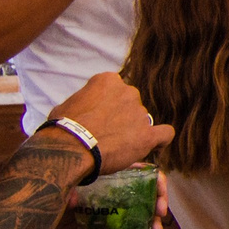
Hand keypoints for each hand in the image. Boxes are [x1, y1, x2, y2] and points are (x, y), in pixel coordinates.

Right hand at [50, 71, 173, 171]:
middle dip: (121, 117)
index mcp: (109, 80)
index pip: (115, 90)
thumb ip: (85, 101)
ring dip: (133, 131)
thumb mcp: (69, 104)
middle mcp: (128, 92)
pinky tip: (154, 144)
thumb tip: (87, 111)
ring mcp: (139, 113)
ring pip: (142, 121)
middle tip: (106, 134)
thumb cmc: (63, 127)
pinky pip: (165, 134)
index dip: (107, 105)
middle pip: (130, 104)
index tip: (99, 117)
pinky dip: (160, 139)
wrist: (71, 148)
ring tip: (116, 147)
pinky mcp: (147, 135)